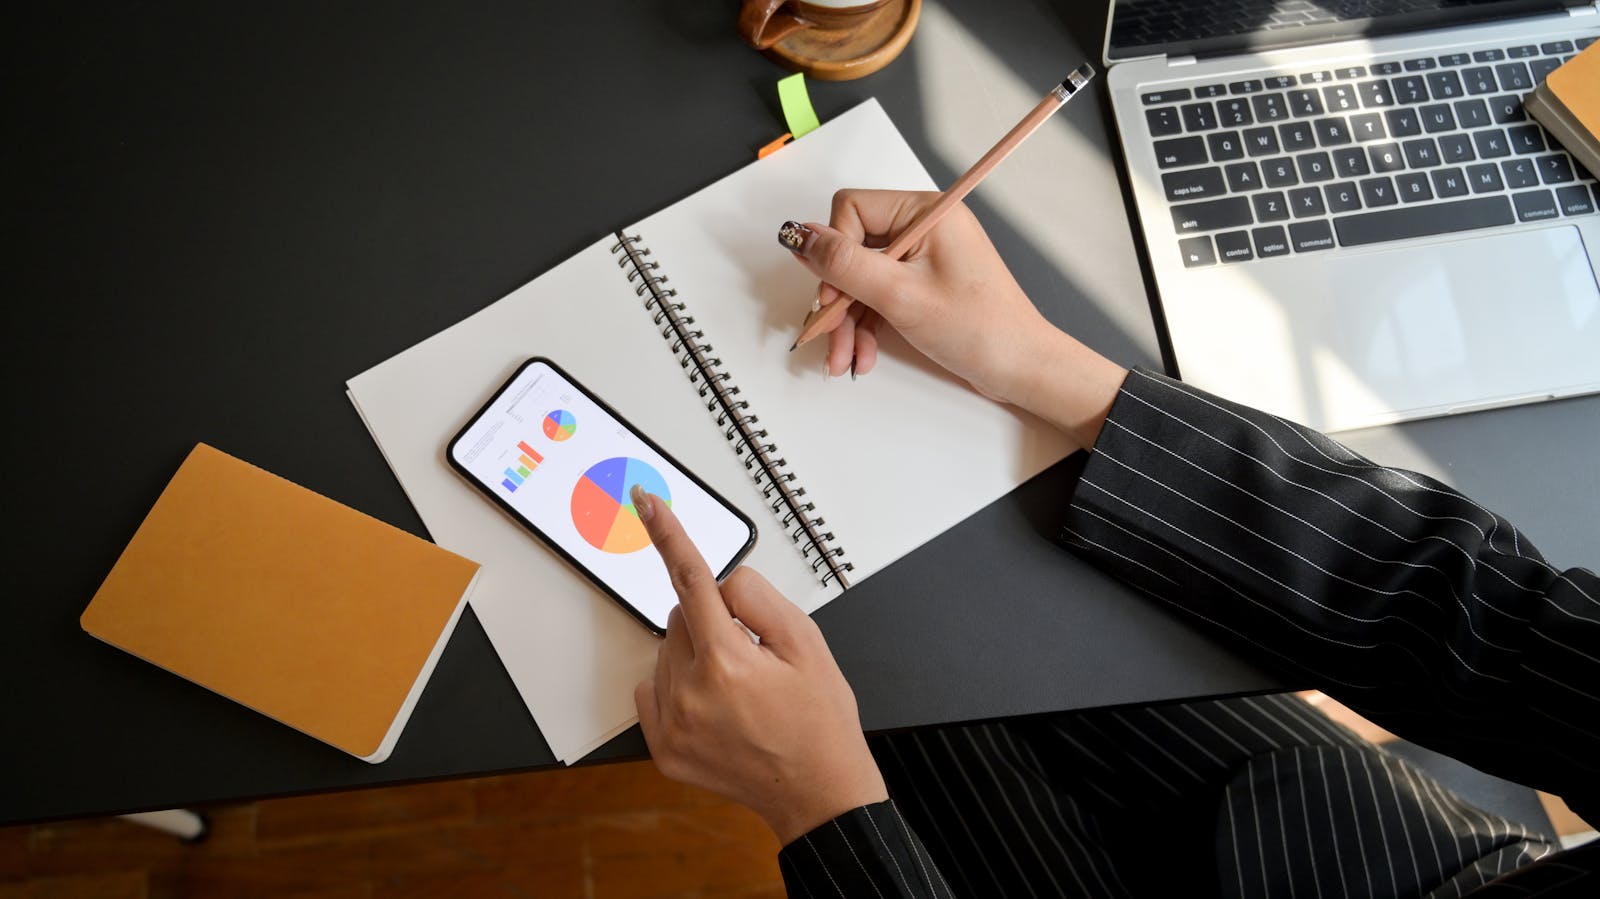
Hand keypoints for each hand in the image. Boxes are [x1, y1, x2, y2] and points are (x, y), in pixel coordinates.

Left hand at [630, 485, 886, 844]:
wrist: (818, 791)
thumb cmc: (819, 720)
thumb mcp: (808, 644)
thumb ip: (759, 601)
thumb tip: (722, 585)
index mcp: (727, 662)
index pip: (691, 581)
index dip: (669, 536)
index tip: (649, 505)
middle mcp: (691, 693)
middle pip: (681, 617)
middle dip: (711, 621)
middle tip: (753, 654)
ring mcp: (673, 725)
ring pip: (667, 653)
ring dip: (696, 655)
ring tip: (740, 689)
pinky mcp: (664, 748)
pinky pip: (652, 690)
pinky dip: (678, 687)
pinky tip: (716, 706)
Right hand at [784, 189, 1125, 451]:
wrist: (1021, 368)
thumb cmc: (981, 329)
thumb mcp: (901, 296)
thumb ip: (845, 264)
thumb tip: (799, 235)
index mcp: (926, 211)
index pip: (852, 209)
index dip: (833, 251)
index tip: (830, 295)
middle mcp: (924, 227)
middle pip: (852, 249)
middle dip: (837, 298)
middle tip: (828, 334)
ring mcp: (923, 258)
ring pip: (861, 280)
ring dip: (847, 321)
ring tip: (844, 359)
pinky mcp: (922, 286)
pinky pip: (878, 297)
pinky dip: (865, 327)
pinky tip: (862, 355)